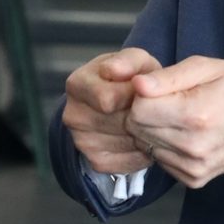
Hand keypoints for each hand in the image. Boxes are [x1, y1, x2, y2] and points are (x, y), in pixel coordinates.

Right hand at [62, 47, 161, 174]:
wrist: (124, 102)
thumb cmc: (132, 77)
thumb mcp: (135, 60)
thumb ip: (127, 61)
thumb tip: (112, 70)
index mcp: (77, 84)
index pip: (107, 100)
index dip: (135, 96)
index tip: (144, 91)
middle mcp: (72, 115)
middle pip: (118, 123)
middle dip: (141, 116)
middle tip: (150, 107)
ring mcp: (81, 141)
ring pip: (126, 143)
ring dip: (145, 135)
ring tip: (149, 121)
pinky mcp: (95, 161)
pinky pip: (128, 162)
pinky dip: (143, 152)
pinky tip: (145, 138)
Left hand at [126, 57, 223, 188]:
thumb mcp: (206, 67)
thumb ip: (168, 76)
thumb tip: (137, 84)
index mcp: (196, 114)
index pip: (139, 110)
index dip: (143, 95)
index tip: (160, 89)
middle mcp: (194, 146)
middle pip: (138, 129)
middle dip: (145, 112)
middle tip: (168, 102)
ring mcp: (194, 167)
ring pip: (145, 146)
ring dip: (154, 130)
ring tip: (178, 117)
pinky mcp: (194, 179)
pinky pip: (159, 161)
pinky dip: (165, 147)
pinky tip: (183, 134)